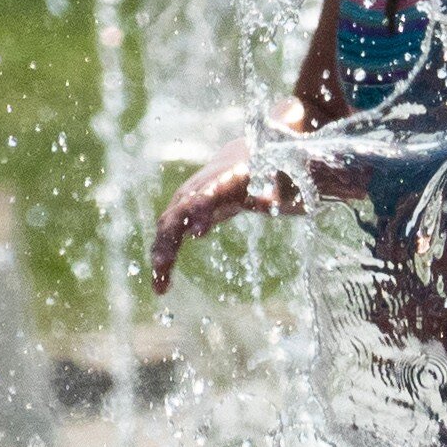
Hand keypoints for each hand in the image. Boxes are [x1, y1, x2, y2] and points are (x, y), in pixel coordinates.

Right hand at [148, 141, 292, 293]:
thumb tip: (283, 197)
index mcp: (228, 178)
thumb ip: (284, 190)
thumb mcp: (286, 181)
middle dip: (170, 238)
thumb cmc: (271, 171)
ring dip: (161, 255)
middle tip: (163, 265)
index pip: (212, 192)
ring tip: (160, 287)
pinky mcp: (182, 215)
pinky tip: (160, 288)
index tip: (200, 234)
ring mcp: (186, 200)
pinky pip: (166, 238)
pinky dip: (162, 261)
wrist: (242, 157)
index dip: (203, 210)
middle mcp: (200, 187)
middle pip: (180, 212)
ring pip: (167, 227)